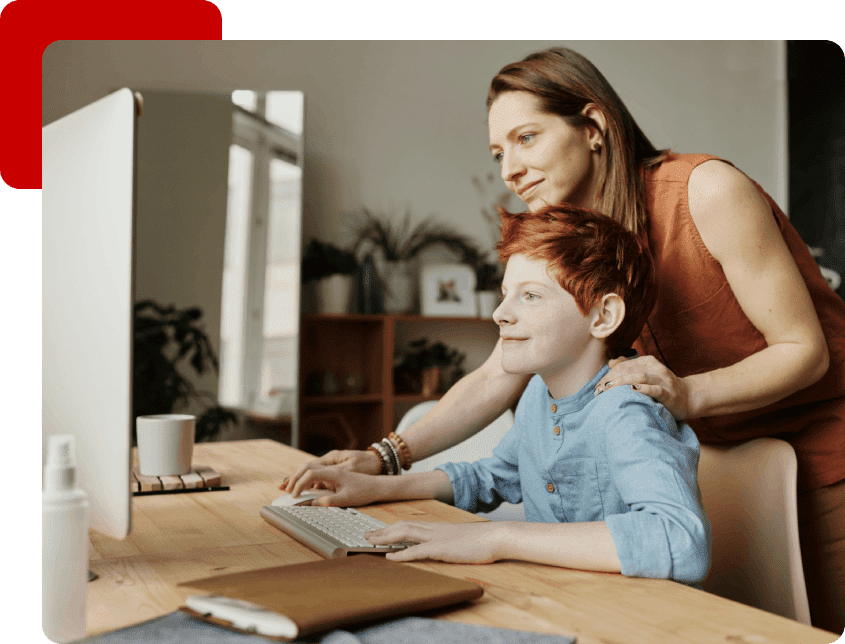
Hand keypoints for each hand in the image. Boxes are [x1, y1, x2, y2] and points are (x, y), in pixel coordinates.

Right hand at [287, 467, 384, 507]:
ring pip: (310, 469)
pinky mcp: (334, 474)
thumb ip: (329, 501)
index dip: (299, 484)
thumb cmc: (364, 491)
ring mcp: (332, 470)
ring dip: (298, 477)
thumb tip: (312, 503)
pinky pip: (316, 474)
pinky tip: (302, 487)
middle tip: (283, 489)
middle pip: (307, 467)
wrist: (378, 485)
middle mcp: (332, 467)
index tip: (294, 496)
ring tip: (287, 487)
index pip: (310, 473)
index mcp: (334, 471)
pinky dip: (306, 479)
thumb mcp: (347, 499)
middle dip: (294, 478)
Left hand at [367, 521, 505, 563]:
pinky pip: (417, 550)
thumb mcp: (461, 539)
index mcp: (438, 527)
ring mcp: (437, 537)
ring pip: (405, 533)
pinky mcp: (442, 548)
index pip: (410, 524)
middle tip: (366, 536)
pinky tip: (390, 558)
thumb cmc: (483, 540)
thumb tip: (443, 545)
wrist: (497, 536)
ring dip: (386, 537)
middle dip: (383, 531)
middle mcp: (434, 529)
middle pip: (402, 526)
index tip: (380, 531)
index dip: (393, 528)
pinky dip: (401, 554)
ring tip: (371, 542)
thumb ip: (449, 540)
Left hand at [595, 355, 692, 418]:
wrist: (688, 397)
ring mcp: (662, 380)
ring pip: (639, 376)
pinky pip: (655, 390)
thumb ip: (629, 367)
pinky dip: (643, 389)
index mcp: (647, 362)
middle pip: (628, 370)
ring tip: (609, 389)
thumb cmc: (662, 386)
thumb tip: (611, 362)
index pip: (622, 365)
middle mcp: (655, 368)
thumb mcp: (646, 373)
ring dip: (622, 382)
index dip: (608, 375)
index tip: (597, 387)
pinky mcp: (669, 393)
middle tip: (599, 391)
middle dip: (611, 380)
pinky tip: (633, 390)